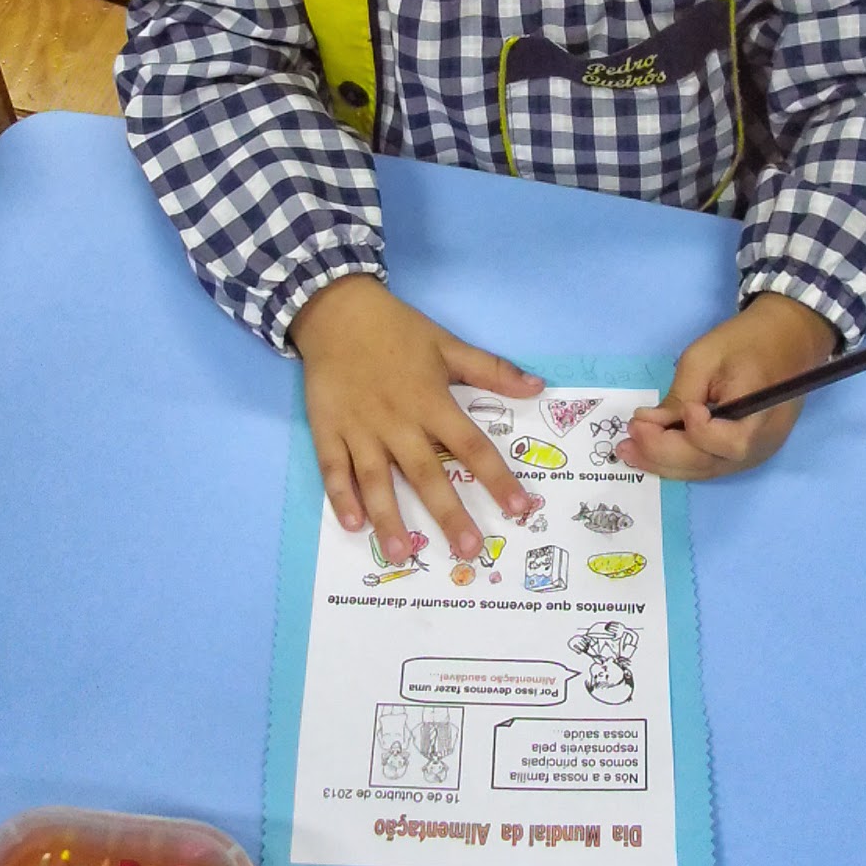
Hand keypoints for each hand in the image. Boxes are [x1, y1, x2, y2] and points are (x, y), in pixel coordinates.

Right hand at [290, 275, 542, 559]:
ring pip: (377, 480)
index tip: (520, 510)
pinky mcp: (327, 430)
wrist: (337, 311)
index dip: (497, 479)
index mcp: (431, 402)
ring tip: (403, 554)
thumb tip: (538, 387)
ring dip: (390, 518)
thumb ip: (492, 370)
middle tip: (468, 551)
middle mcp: (398, 422)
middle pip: (426, 473)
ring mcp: (360, 429)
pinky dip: (341, 497)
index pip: (471, 446)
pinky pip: (334, 469)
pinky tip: (353, 525)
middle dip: (448, 513)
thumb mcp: (448, 344)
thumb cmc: (397, 330)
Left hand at [617, 294, 836, 479]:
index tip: (679, 408)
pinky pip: (709, 464)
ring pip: (705, 470)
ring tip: (628, 451)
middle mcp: (762, 444)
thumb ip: (680, 393)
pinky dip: (679, 461)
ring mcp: (755, 452)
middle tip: (628, 436)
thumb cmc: (746, 340)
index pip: (728, 442)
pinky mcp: (745, 452)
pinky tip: (651, 453)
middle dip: (664, 453)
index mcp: (762, 415)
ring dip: (664, 463)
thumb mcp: (706, 356)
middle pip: (709, 463)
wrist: (785, 339)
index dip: (698, 431)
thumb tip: (649, 423)